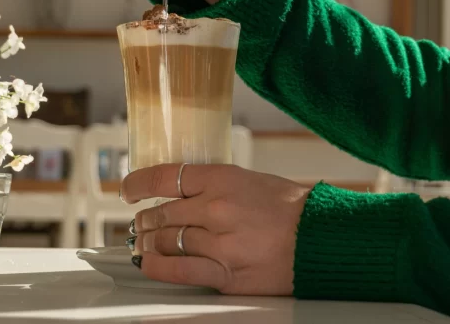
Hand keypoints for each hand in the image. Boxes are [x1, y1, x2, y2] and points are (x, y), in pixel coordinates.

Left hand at [121, 164, 310, 294]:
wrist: (322, 239)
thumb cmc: (290, 208)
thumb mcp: (249, 181)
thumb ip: (213, 187)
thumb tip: (179, 195)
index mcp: (223, 179)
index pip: (166, 176)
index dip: (138, 183)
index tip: (127, 189)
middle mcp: (216, 209)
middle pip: (161, 213)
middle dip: (144, 219)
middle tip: (138, 223)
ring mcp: (220, 243)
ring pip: (166, 241)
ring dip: (148, 242)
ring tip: (143, 242)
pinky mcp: (227, 274)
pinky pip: (179, 270)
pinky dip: (157, 266)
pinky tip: (147, 263)